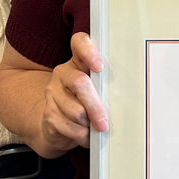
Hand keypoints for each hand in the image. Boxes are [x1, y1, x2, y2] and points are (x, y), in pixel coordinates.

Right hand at [40, 32, 107, 152]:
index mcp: (79, 62)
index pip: (80, 43)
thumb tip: (130, 96)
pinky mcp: (48, 113)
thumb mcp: (98, 90)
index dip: (89, 51)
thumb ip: (107, 86)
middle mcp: (63, 73)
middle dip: (95, 106)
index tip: (99, 67)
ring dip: (89, 124)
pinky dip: (81, 136)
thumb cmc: (86, 104)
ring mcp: (53, 92)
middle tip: (104, 122)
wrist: (57, 125)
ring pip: (75, 111)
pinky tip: (85, 135)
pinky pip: (69, 127)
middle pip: (79, 83)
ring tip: (95, 128)